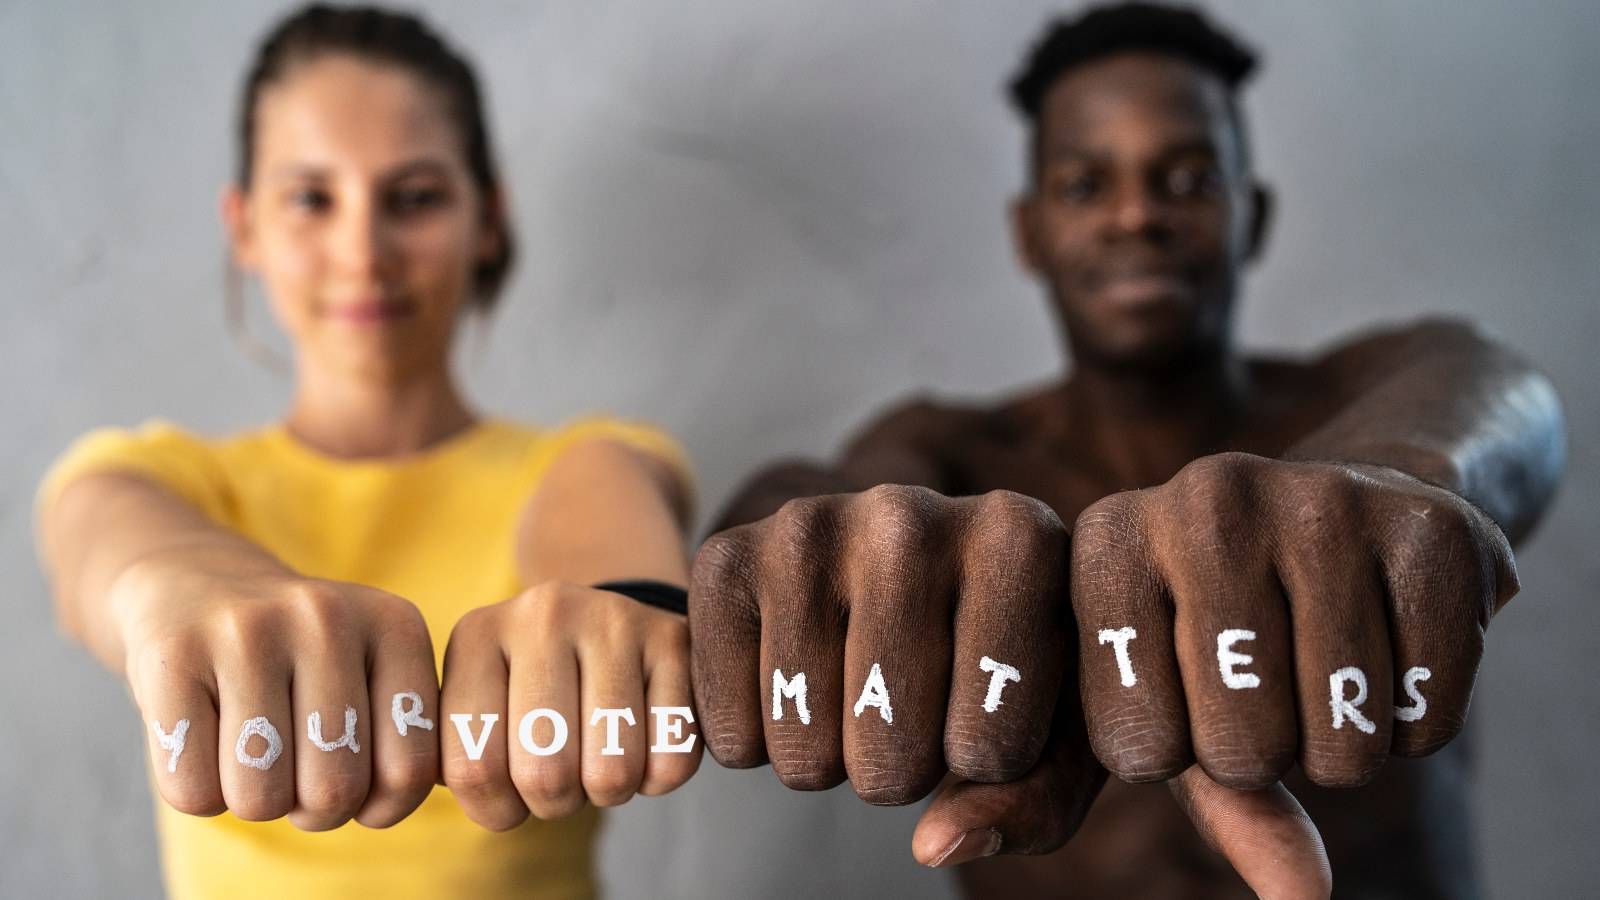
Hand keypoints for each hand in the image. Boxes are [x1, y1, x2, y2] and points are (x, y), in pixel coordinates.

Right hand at [115, 557, 438, 829]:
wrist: (196, 588)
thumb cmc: (301, 668)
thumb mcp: (373, 683)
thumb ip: (405, 747)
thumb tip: (389, 807)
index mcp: (395, 627)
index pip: (409, 769)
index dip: (380, 807)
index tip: (359, 783)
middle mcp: (327, 617)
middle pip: (332, 791)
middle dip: (313, 810)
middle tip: (297, 770)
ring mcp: (246, 629)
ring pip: (259, 798)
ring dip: (253, 802)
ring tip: (253, 751)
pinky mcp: (173, 654)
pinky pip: (191, 789)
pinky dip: (197, 790)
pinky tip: (203, 737)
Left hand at [439, 581, 700, 829]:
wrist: (606, 627)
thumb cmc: (531, 692)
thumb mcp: (477, 708)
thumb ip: (458, 755)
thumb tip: (464, 794)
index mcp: (478, 635)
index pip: (475, 769)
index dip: (498, 810)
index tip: (510, 796)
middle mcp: (543, 615)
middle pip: (545, 775)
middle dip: (556, 803)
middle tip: (563, 779)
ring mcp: (614, 620)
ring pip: (612, 772)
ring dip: (609, 791)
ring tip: (601, 759)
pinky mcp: (673, 640)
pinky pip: (671, 758)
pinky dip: (657, 777)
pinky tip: (645, 743)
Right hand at [690, 485, 1101, 864]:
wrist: (908, 570)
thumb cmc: (997, 660)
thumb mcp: (1052, 734)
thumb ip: (1030, 804)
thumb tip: (932, 843)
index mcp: (1017, 539)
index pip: (991, 749)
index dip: (988, 762)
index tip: (991, 701)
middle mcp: (907, 514)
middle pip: (891, 754)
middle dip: (902, 767)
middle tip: (909, 704)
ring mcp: (807, 527)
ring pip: (804, 749)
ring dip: (827, 757)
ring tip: (852, 689)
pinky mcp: (726, 556)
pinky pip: (728, 730)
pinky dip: (754, 742)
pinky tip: (790, 683)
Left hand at [1070, 452, 1517, 895]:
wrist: (1346, 517)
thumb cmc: (1215, 632)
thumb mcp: (1158, 699)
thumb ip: (1139, 798)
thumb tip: (1180, 883)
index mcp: (1108, 539)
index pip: (1134, 746)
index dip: (1173, 751)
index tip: (1182, 692)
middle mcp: (1204, 498)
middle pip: (1241, 748)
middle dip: (1261, 752)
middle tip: (1265, 684)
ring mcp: (1319, 499)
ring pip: (1341, 740)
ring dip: (1340, 744)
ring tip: (1321, 666)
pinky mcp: (1430, 527)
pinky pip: (1426, 716)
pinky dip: (1412, 721)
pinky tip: (1387, 648)